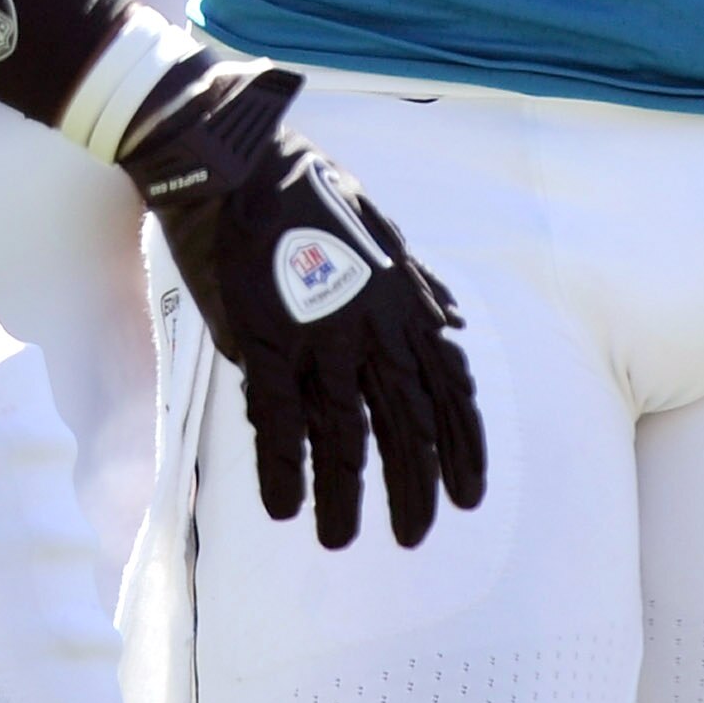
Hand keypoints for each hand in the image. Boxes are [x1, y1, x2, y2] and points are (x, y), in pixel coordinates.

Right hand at [118, 58, 487, 549]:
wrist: (234, 162)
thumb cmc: (305, 190)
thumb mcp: (380, 228)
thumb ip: (417, 284)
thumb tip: (453, 321)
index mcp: (403, 298)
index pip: (448, 386)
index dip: (463, 445)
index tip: (469, 494)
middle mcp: (373, 323)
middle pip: (407, 421)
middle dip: (415, 485)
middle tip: (415, 534)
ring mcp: (320, 334)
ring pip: (345, 434)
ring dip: (345, 496)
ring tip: (340, 540)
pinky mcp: (265, 339)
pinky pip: (280, 420)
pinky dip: (285, 470)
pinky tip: (285, 509)